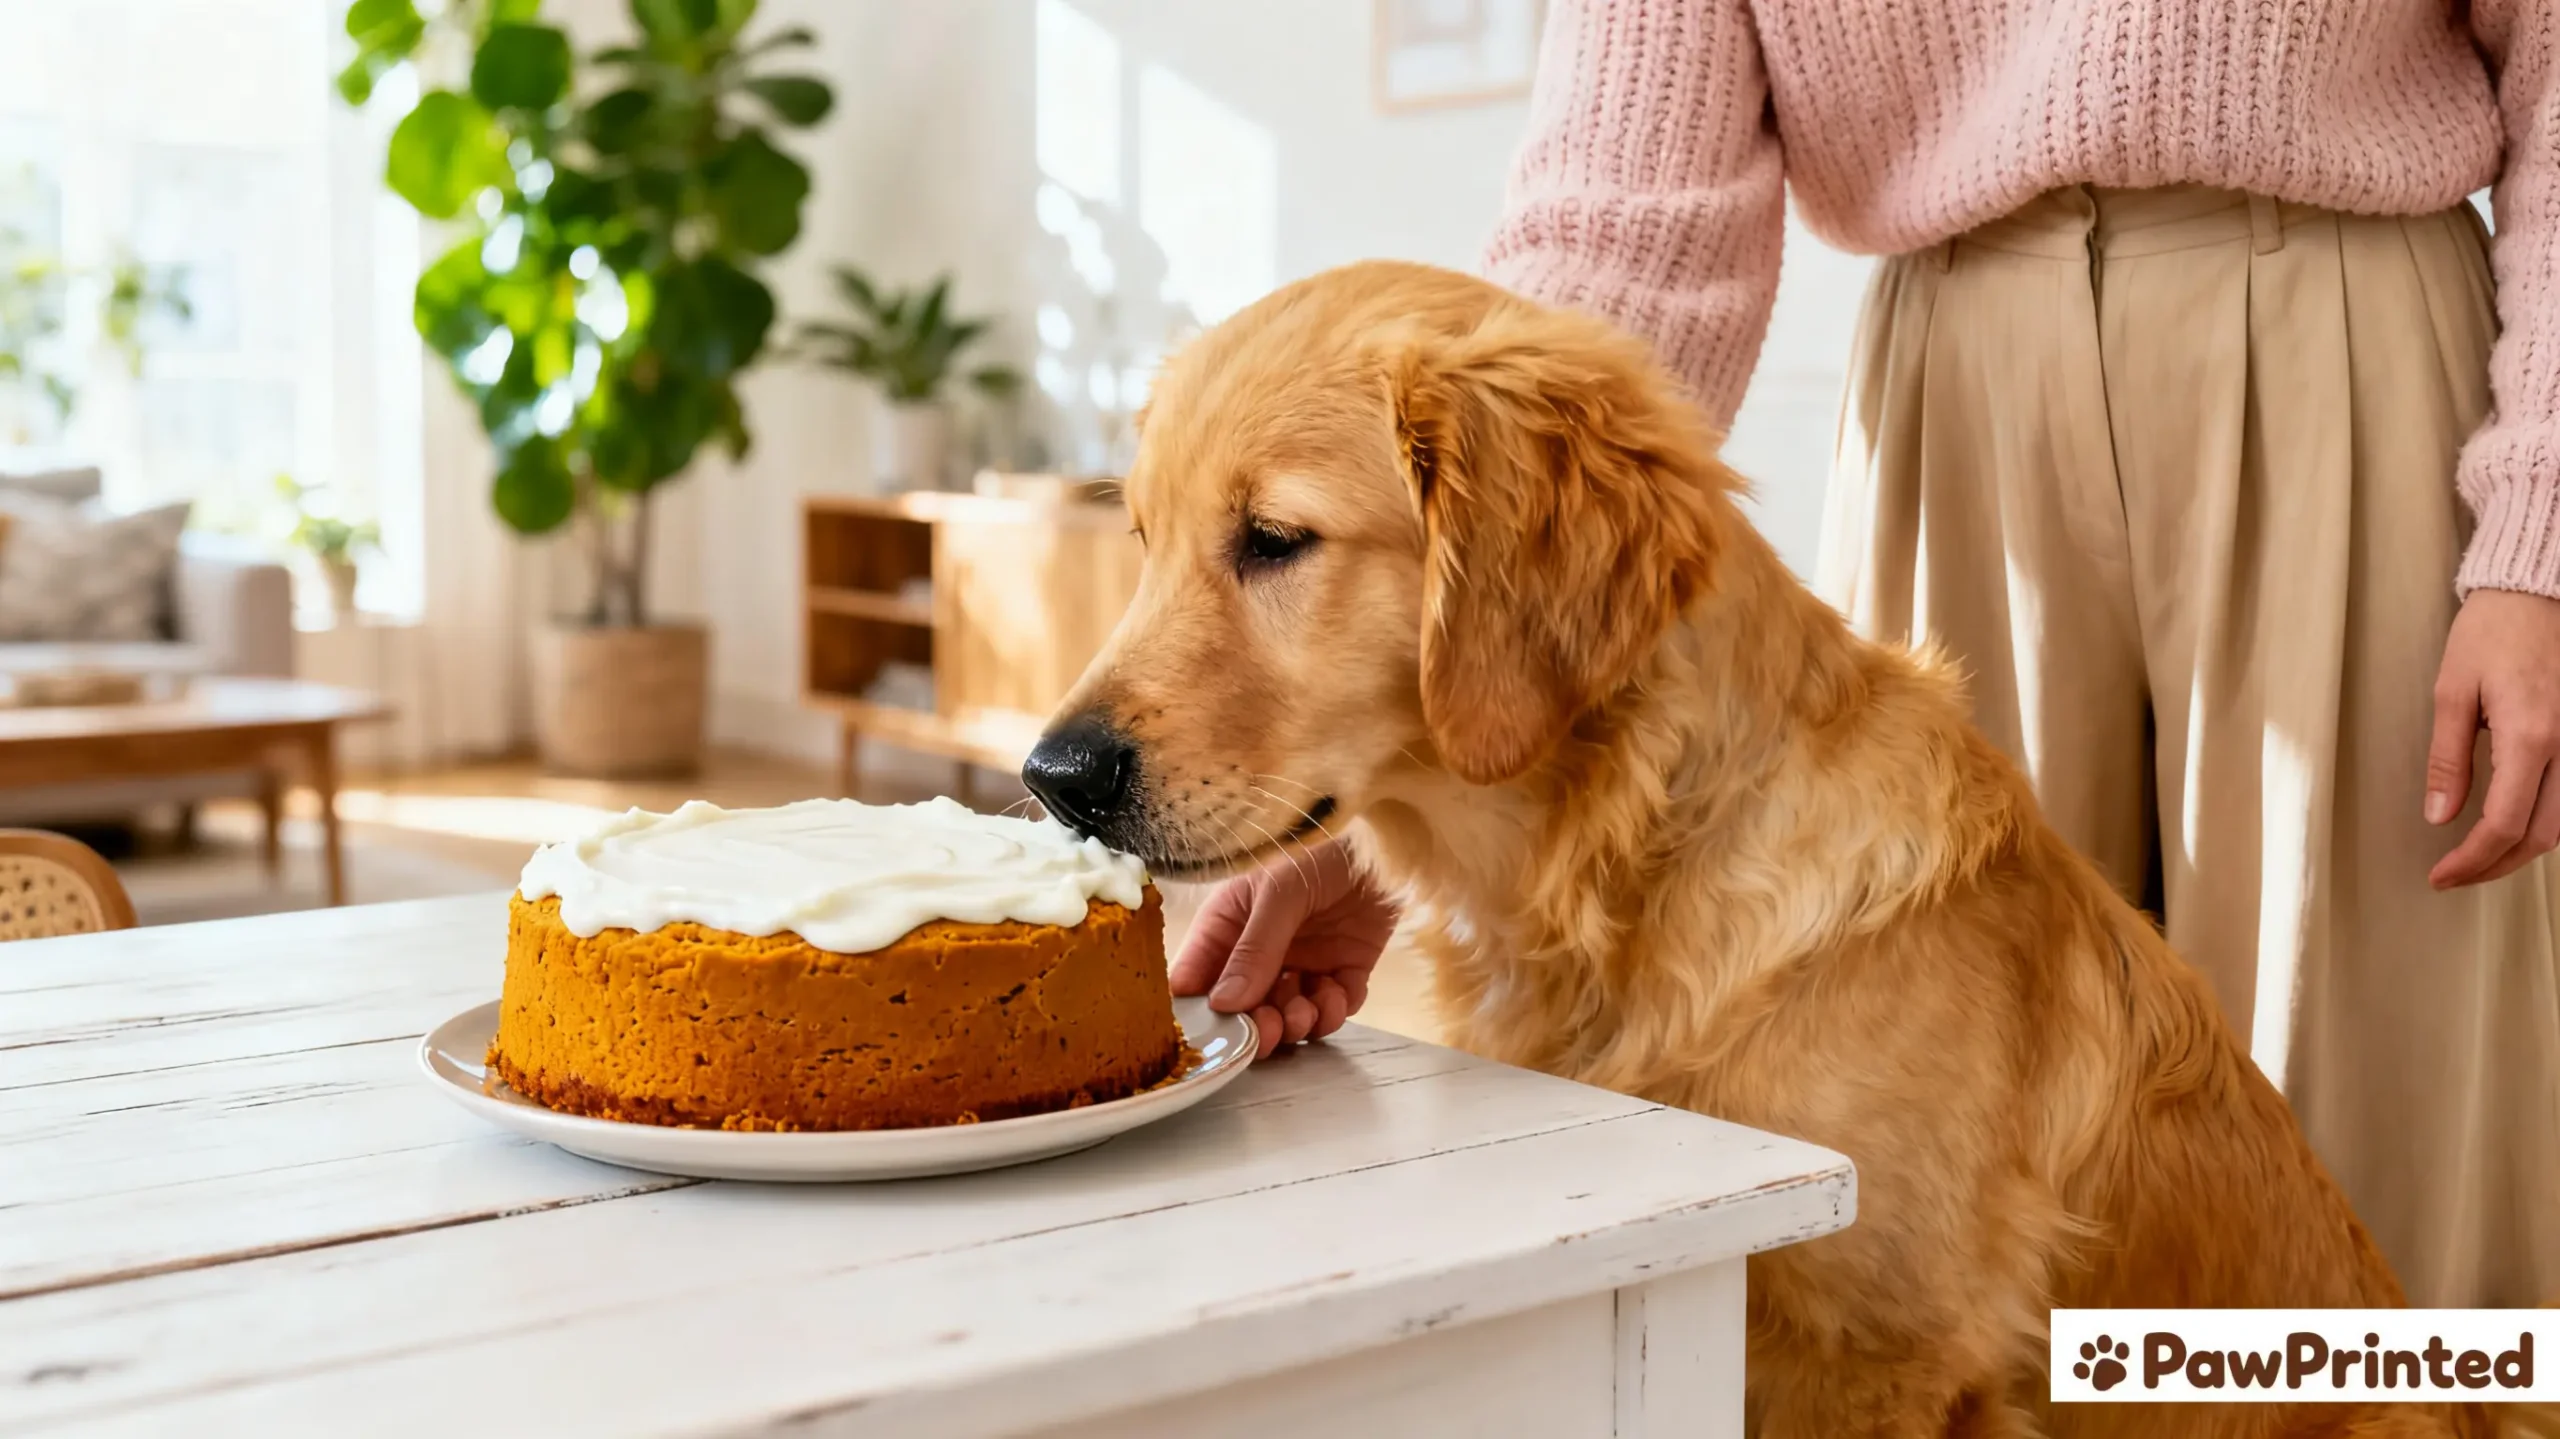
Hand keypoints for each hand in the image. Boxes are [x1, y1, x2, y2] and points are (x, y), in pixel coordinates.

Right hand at [1169, 840, 1398, 1058]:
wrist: (1388, 844)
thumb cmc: (1322, 850)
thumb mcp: (1280, 893)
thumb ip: (1254, 950)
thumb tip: (1223, 1004)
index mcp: (1229, 924)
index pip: (1196, 976)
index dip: (1199, 1012)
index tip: (1210, 1038)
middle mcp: (1261, 949)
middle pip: (1244, 1006)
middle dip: (1256, 1024)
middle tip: (1267, 1030)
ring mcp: (1304, 961)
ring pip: (1288, 1014)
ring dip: (1295, 1021)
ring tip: (1305, 1011)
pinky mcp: (1344, 970)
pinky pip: (1332, 1008)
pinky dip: (1333, 1010)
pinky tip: (1336, 992)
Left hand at [2426, 589, 2559, 887]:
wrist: (2542, 592)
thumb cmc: (2493, 632)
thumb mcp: (2452, 691)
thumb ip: (2448, 759)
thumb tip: (2439, 816)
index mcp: (2531, 735)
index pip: (2503, 824)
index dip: (2470, 861)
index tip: (2440, 876)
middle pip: (2543, 836)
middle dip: (2497, 865)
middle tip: (2456, 875)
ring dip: (2526, 849)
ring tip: (2481, 857)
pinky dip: (2549, 823)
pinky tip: (2518, 826)